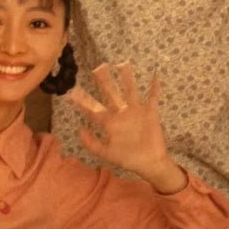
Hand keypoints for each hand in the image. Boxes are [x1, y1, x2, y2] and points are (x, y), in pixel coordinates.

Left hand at [67, 60, 185, 189]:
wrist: (149, 163)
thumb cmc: (127, 159)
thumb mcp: (106, 153)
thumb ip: (92, 143)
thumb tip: (79, 129)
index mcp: (109, 123)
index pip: (94, 110)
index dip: (83, 102)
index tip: (73, 92)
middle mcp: (121, 114)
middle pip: (111, 94)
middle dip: (104, 82)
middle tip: (98, 68)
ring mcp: (136, 112)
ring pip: (130, 91)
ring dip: (127, 79)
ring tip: (123, 65)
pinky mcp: (150, 112)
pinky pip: (152, 97)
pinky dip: (154, 88)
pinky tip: (155, 76)